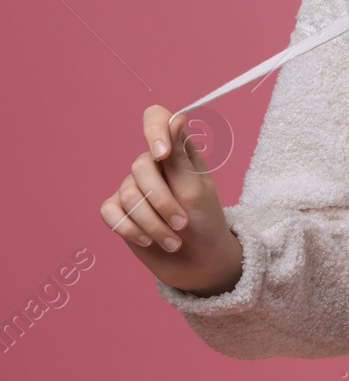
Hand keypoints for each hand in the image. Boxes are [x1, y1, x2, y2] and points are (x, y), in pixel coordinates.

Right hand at [99, 105, 243, 297]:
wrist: (200, 264)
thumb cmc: (205, 223)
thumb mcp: (197, 189)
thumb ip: (180, 156)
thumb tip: (177, 116)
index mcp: (178, 151)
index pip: (156, 118)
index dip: (153, 129)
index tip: (160, 154)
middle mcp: (153, 165)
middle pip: (140, 167)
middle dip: (162, 201)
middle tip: (183, 224)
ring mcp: (133, 187)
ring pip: (127, 195)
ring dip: (152, 223)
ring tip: (174, 241)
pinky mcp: (119, 212)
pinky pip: (110, 213)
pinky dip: (130, 230)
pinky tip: (149, 241)